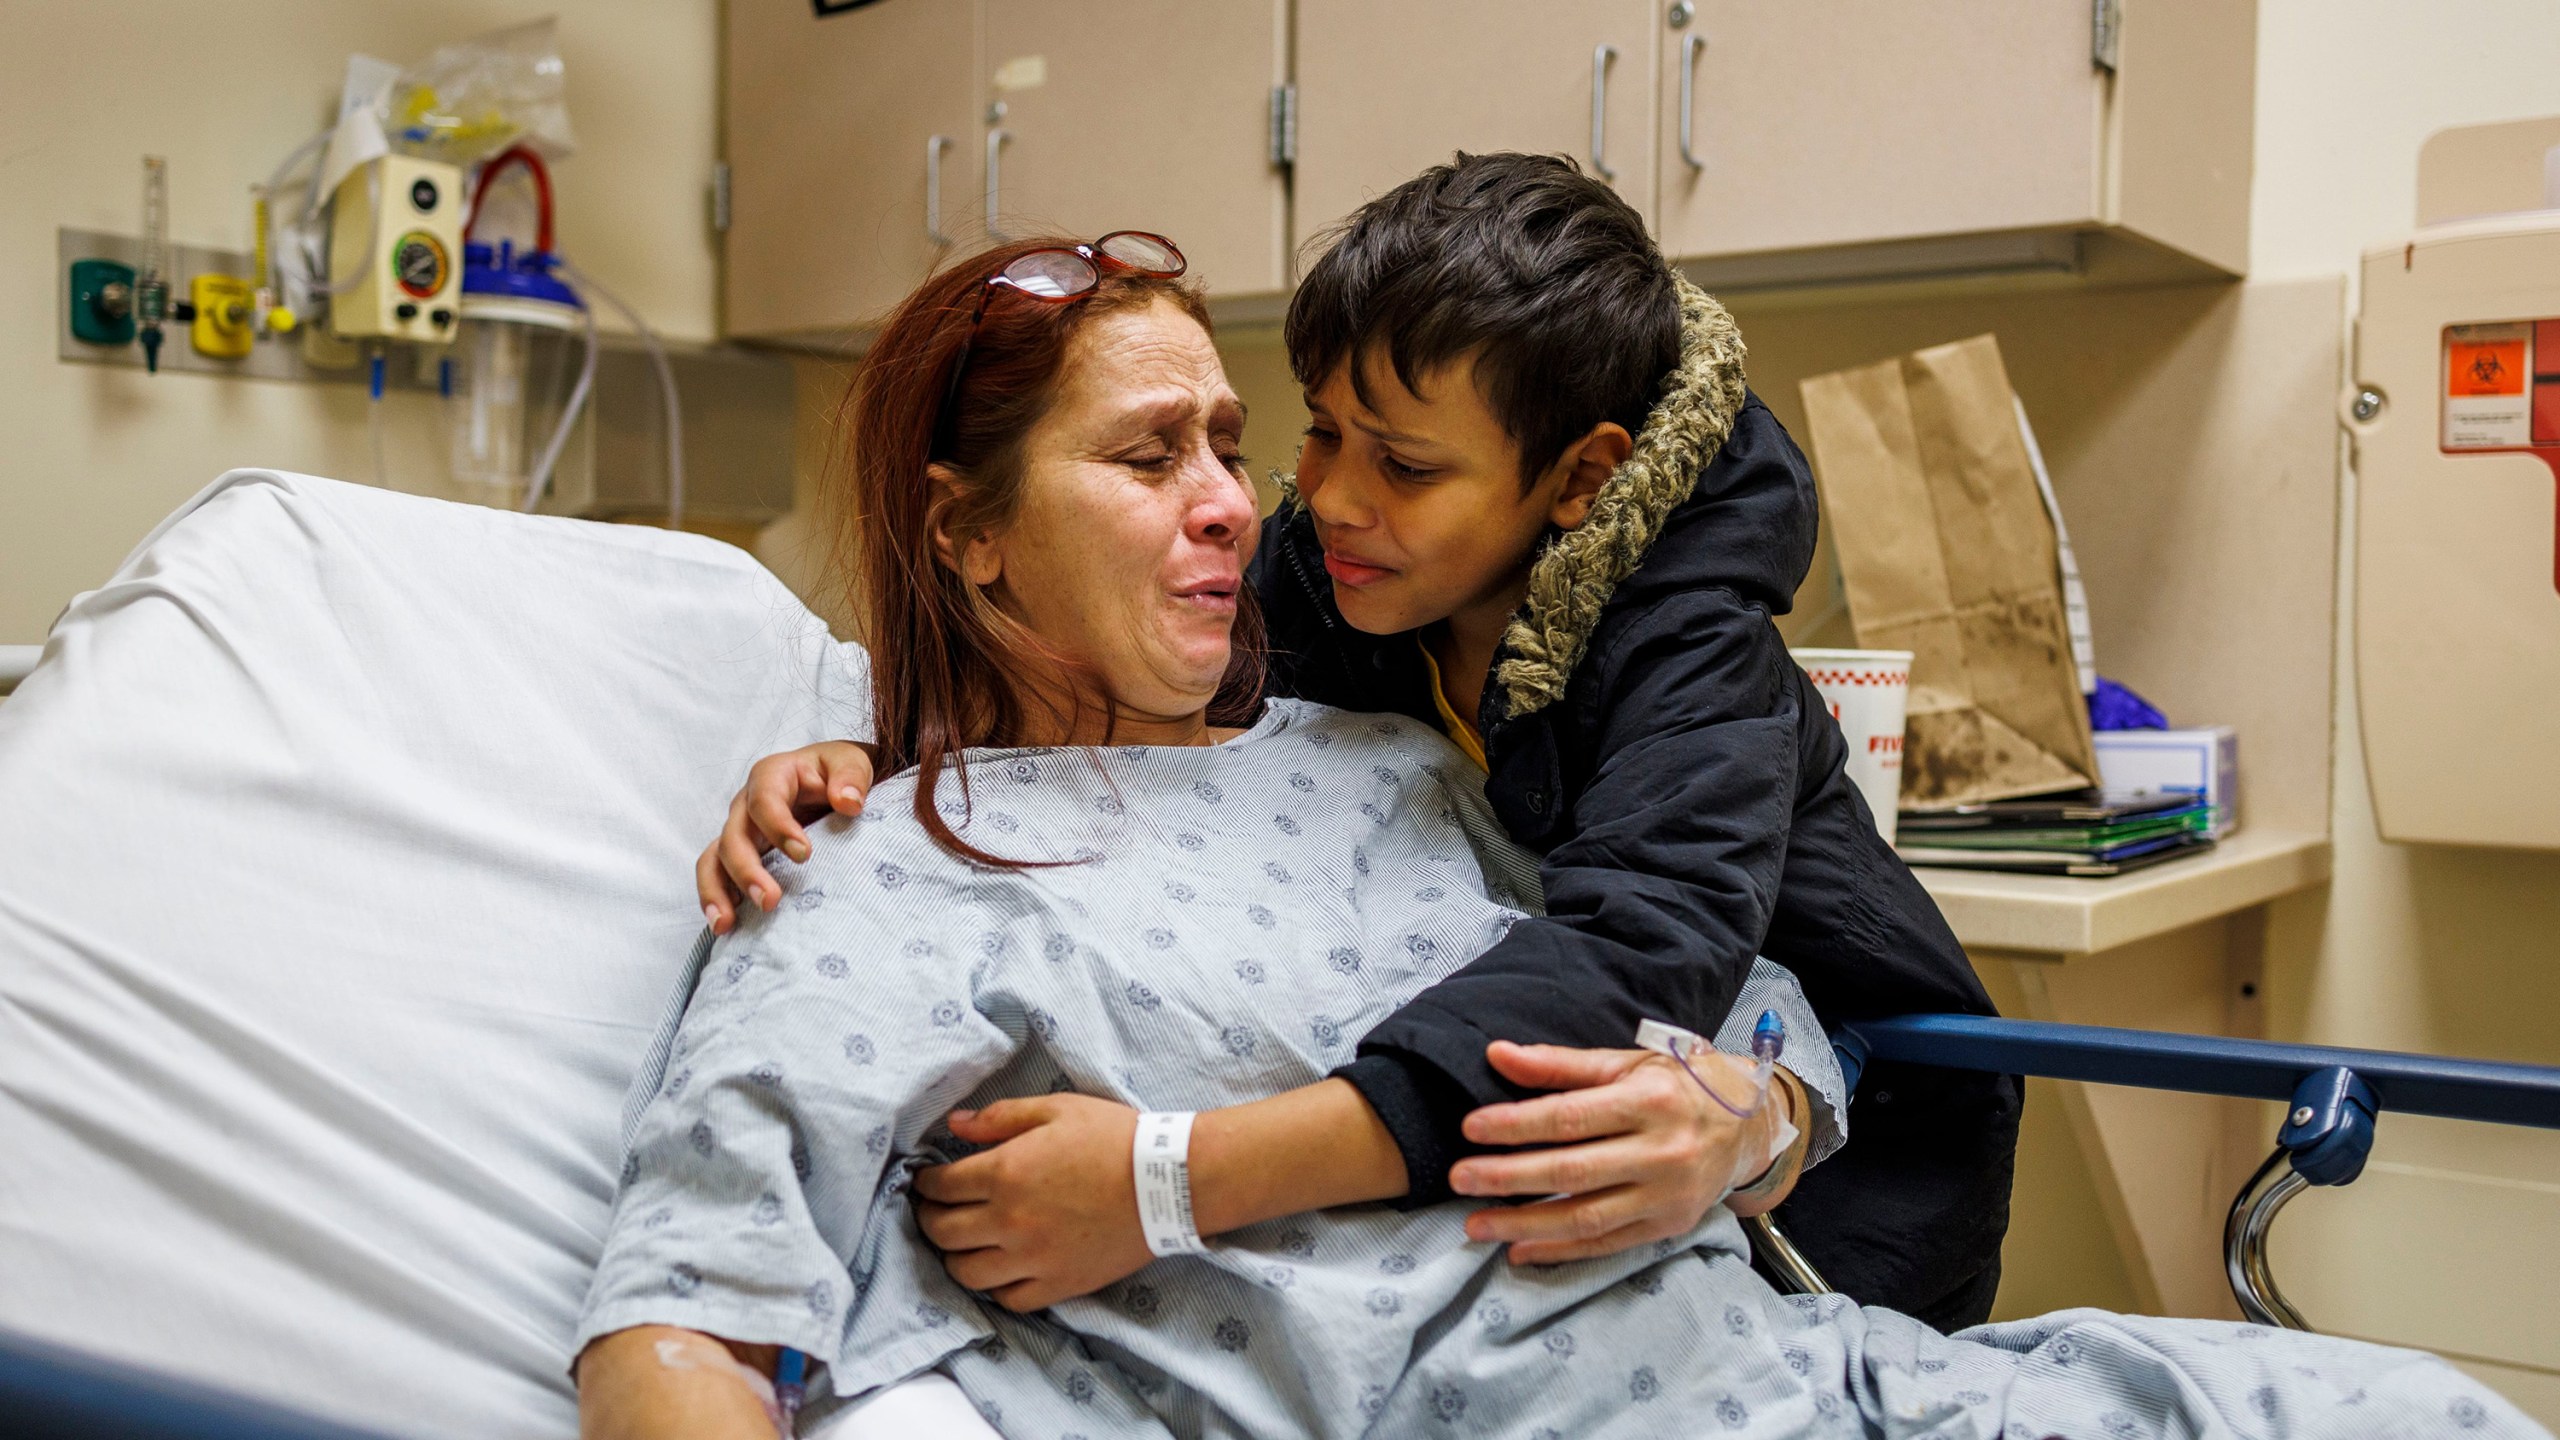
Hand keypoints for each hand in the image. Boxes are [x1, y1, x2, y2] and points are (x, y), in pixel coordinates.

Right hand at [696, 741, 875, 932]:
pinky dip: (717, 900)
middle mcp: (747, 804)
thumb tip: (848, 803)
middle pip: (734, 836)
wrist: (836, 784)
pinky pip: (718, 876)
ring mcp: (741, 832)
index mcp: (773, 776)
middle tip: (771, 901)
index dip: (778, 826)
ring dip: (718, 892)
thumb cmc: (840, 773)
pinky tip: (726, 927)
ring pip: (714, 860)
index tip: (804, 854)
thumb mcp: (852, 763)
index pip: (764, 799)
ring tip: (726, 924)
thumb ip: (851, 778)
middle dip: (747, 871)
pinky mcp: (742, 856)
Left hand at [912, 1096, 1153, 1312]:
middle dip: (929, 1218)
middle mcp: (1009, 1222)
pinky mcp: (1057, 1284)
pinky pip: (1008, 1299)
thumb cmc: (1113, 1138)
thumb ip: (1000, 1117)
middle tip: (934, 1209)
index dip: (925, 1182)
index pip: (940, 1187)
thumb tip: (955, 1124)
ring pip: (966, 1272)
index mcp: (1004, 1173)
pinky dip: (994, 1286)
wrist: (1168, 1182)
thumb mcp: (1057, 1109)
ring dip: (953, 1256)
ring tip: (960, 1242)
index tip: (928, 1179)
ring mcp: (1032, 1259)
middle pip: (942, 1232)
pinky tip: (998, 1269)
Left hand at [1448, 1042, 1797, 1265]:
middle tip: (1459, 1179)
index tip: (1470, 1128)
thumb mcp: (1626, 1063)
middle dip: (1508, 1178)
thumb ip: (1560, 1064)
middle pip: (1573, 1171)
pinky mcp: (1668, 1226)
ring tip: (1476, 1224)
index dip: (1517, 1125)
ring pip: (1585, 1217)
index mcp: (1650, 1101)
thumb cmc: (1678, 1085)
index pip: (1571, 1116)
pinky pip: (1606, 1244)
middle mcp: (1662, 1152)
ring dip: (1524, 1224)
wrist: (1749, 1125)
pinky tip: (1520, 1250)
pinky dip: (1560, 1250)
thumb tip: (1497, 1054)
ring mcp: (1667, 1196)